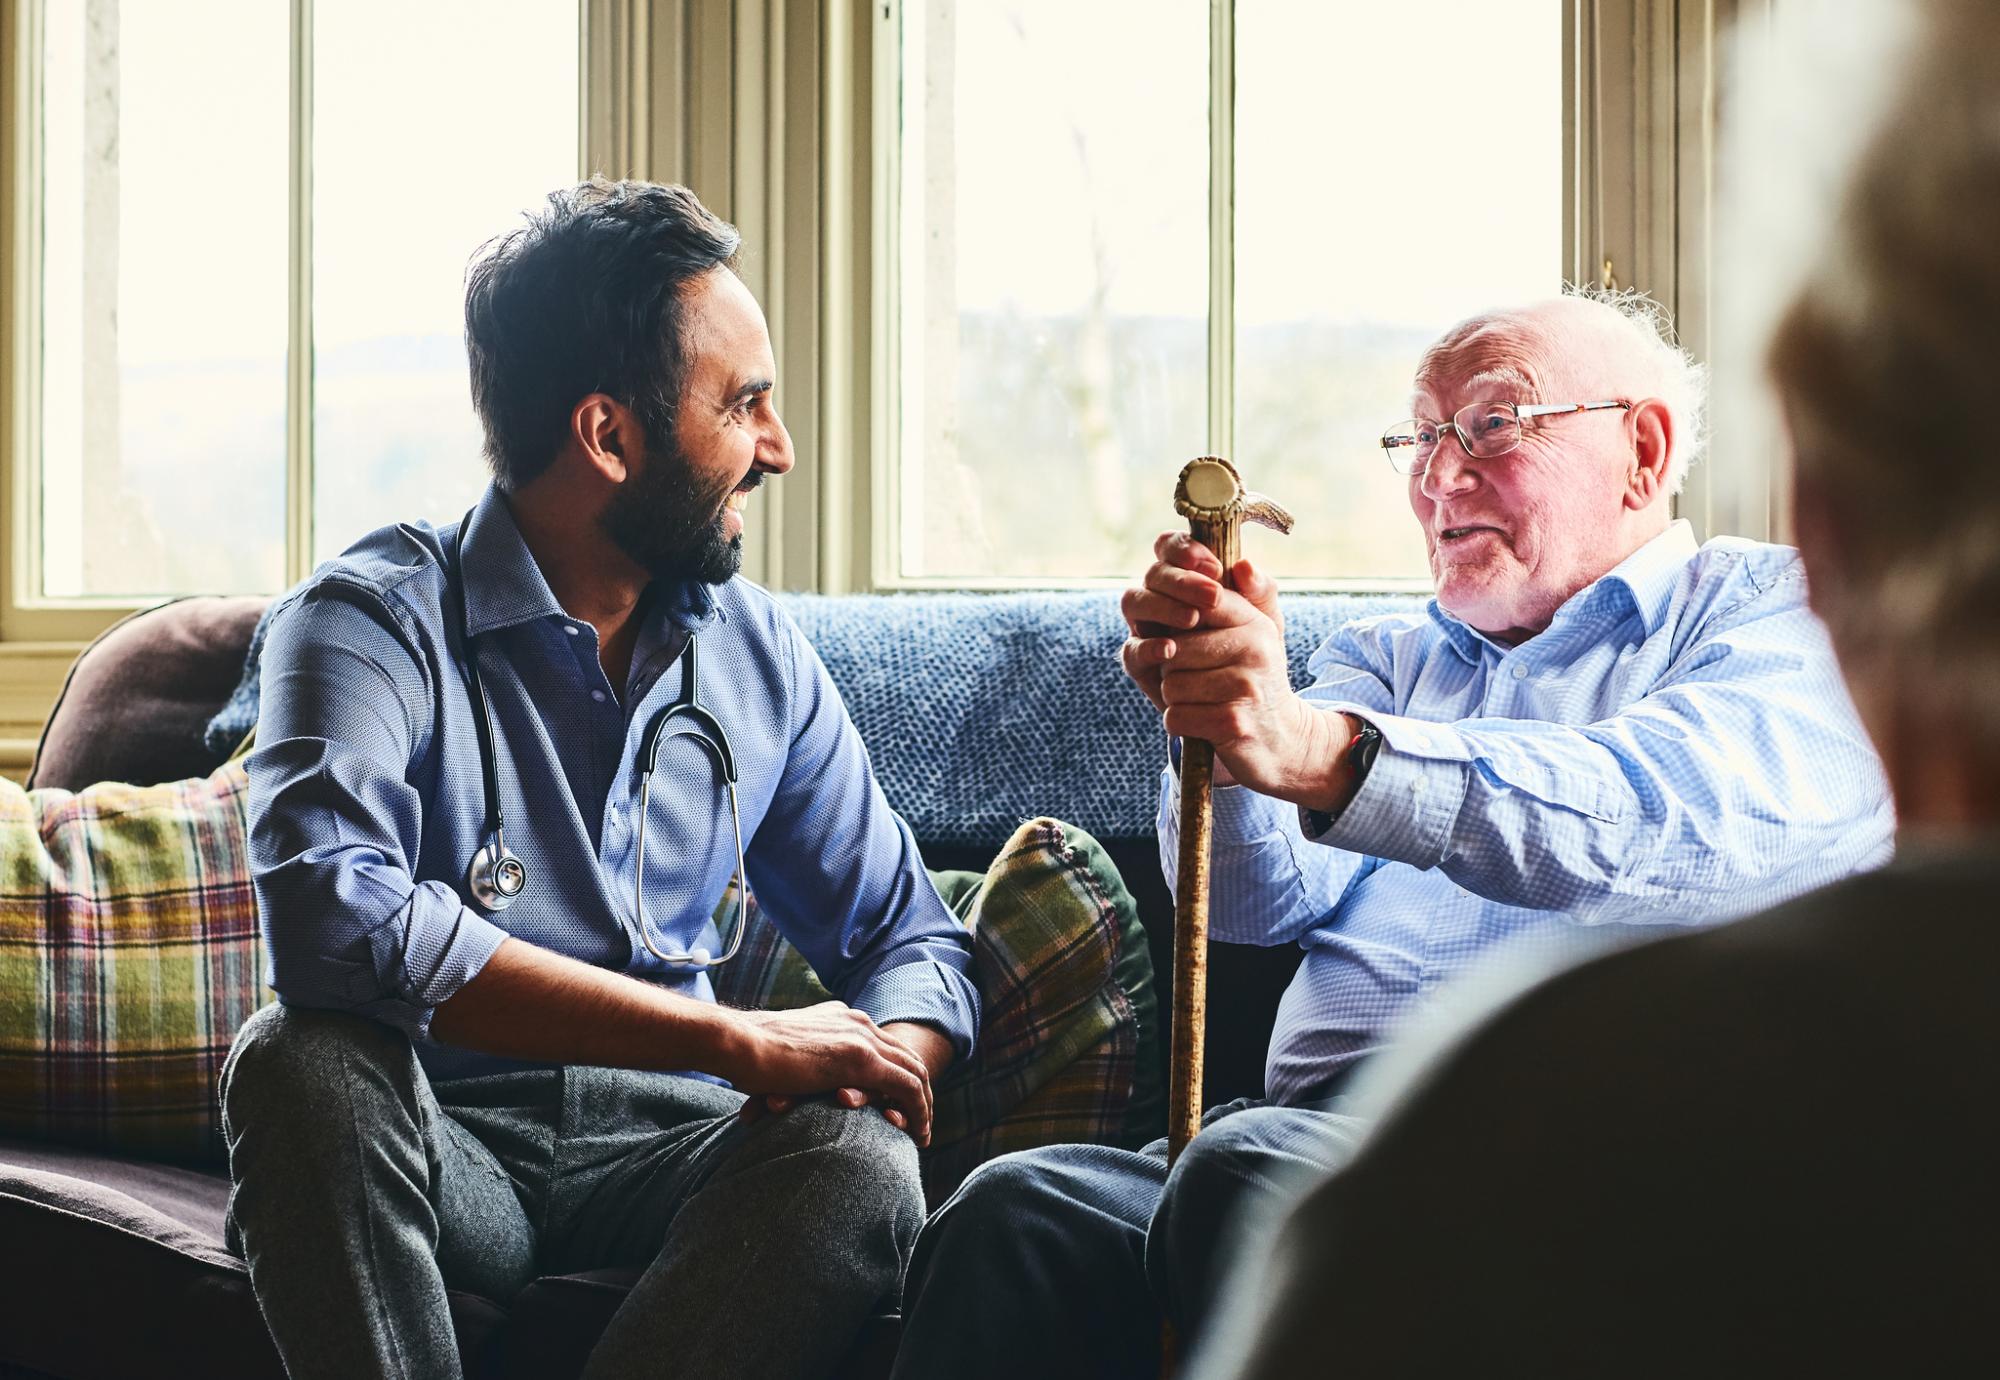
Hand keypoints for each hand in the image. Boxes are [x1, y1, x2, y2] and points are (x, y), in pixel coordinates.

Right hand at [738, 1022, 952, 1138]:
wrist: (736, 1043)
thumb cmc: (747, 1055)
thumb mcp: (786, 1054)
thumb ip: (804, 1063)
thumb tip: (796, 1087)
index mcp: (841, 1018)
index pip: (884, 1046)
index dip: (897, 1073)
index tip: (898, 1103)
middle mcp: (857, 1023)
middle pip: (906, 1056)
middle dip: (920, 1090)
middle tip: (922, 1122)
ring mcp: (861, 1038)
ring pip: (915, 1072)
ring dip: (924, 1104)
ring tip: (923, 1134)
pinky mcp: (860, 1059)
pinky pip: (906, 1086)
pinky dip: (918, 1110)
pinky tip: (917, 1132)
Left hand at [1121, 532, 1356, 807]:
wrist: (1281, 740)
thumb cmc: (1253, 679)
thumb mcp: (1256, 632)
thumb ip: (1246, 594)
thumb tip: (1243, 565)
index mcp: (1254, 621)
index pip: (1201, 600)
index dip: (1175, 611)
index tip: (1179, 629)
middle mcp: (1255, 648)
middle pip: (1174, 647)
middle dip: (1174, 667)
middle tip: (1196, 677)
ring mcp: (1246, 686)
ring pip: (1171, 683)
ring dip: (1177, 697)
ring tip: (1203, 700)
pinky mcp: (1233, 723)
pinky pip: (1176, 715)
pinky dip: (1181, 723)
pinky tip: (1203, 722)